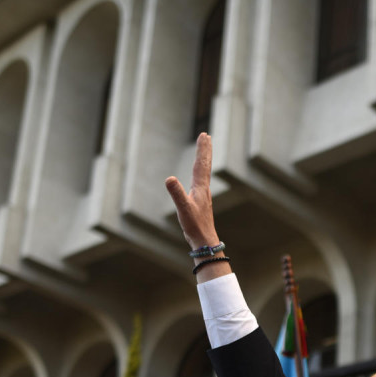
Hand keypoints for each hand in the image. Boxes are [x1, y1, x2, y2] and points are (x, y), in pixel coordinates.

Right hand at [165, 133, 220, 251]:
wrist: (205, 241)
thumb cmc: (195, 226)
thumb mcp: (183, 209)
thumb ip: (176, 193)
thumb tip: (169, 178)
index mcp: (200, 187)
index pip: (201, 164)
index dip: (202, 149)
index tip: (204, 135)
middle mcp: (204, 189)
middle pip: (205, 165)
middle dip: (205, 150)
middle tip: (207, 136)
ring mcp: (203, 195)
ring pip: (204, 172)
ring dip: (204, 160)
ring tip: (205, 152)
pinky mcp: (201, 202)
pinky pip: (201, 182)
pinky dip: (200, 174)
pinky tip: (199, 178)